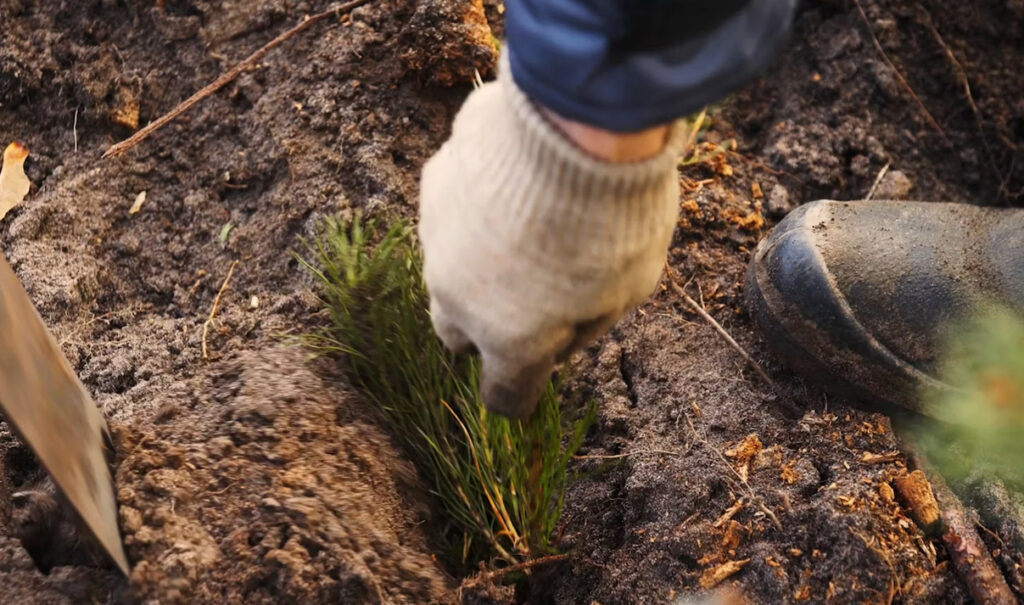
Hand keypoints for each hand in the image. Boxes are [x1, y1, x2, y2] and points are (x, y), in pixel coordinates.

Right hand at [418, 58, 690, 417]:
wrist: (580, 122)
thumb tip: (557, 342)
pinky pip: (449, 210)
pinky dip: (474, 209)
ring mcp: (436, 238)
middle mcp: (459, 297)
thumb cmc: (619, 217)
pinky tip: (512, 182)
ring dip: (477, 263)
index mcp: (512, 340)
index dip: (519, 395)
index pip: (503, 396)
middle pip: (456, 335)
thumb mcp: (627, 291)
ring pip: (447, 268)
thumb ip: (583, 329)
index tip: (532, 381)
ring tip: (525, 225)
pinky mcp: (433, 184)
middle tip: (527, 295)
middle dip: (485, 326)